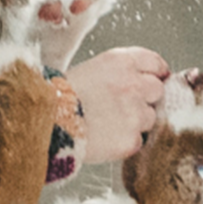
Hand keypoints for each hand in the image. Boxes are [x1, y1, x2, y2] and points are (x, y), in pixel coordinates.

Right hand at [66, 47, 169, 163]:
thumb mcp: (91, 68)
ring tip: (108, 123)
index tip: (155, 79)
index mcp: (121, 62)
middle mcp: (132, 84)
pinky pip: (138, 141)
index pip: (155, 63)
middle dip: (145, 98)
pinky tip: (105, 137)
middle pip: (157, 90)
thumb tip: (148, 79)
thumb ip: (121, 71)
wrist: (45, 123)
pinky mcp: (131, 140)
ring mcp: (134, 114)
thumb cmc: (60, 97)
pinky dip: (125, 142)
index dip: (155, 73)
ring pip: (150, 118)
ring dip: (135, 121)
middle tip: (122, 105)